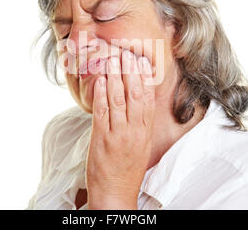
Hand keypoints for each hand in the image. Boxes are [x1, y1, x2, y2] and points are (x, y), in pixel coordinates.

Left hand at [86, 50, 155, 209]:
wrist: (116, 194)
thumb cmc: (127, 170)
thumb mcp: (140, 145)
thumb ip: (139, 124)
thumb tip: (135, 102)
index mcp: (145, 131)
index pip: (147, 99)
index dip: (143, 78)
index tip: (141, 61)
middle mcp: (135, 131)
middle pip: (134, 95)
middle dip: (130, 72)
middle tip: (126, 53)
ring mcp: (119, 134)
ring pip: (119, 100)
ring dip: (115, 77)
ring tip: (112, 59)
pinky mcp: (102, 139)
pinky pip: (102, 113)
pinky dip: (102, 95)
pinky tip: (101, 81)